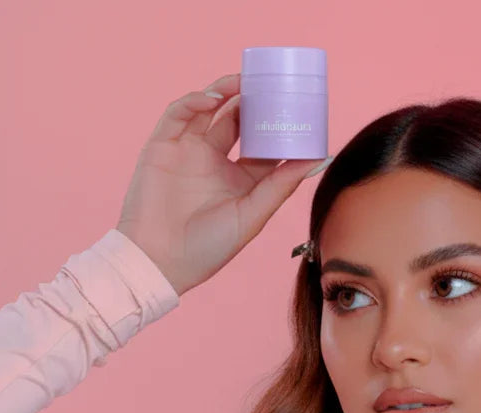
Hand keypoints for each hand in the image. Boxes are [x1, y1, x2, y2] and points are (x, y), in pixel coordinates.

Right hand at [116, 72, 331, 296]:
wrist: (160, 262)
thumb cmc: (208, 249)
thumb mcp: (252, 215)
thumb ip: (282, 185)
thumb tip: (320, 158)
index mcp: (239, 179)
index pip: (263, 143)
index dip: (279, 124)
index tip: (299, 107)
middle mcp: (215, 161)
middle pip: (238, 119)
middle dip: (254, 101)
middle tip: (272, 85)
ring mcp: (188, 151)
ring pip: (210, 109)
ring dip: (226, 92)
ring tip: (245, 82)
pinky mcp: (163, 147)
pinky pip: (178, 114)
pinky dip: (194, 101)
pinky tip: (213, 98)